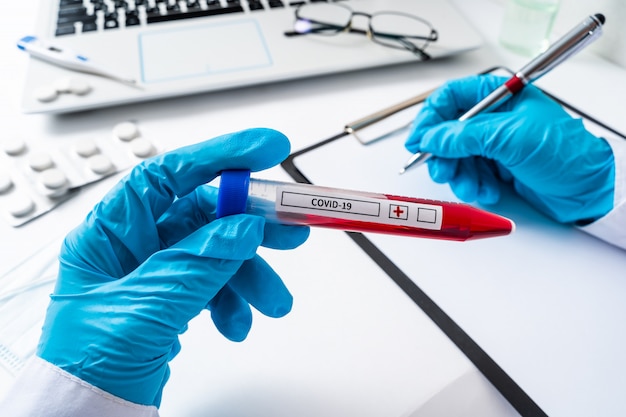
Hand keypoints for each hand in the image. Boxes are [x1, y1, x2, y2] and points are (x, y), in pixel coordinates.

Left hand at [37, 128, 309, 406]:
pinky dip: (234, 300)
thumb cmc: (88, 367)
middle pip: (204, 213)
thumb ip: (198, 261)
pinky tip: (237, 322)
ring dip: (251, 273)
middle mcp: (133, 246)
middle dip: (251, 224)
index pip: (169, 174)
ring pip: (218, 252)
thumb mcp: (146, 306)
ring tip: (273, 301)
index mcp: (111, 232)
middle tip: (291, 229)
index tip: (266, 148)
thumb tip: (242, 226)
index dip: (220, 155)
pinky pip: (214, 283)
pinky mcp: (172, 297)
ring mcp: (155, 272)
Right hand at [405, 74, 614, 223]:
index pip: (450, 98)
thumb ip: (465, 136)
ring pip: (456, 157)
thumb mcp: (510, 137)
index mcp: (499, 97)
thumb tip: (431, 136)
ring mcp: (494, 144)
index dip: (430, 118)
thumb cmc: (564, 152)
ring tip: (473, 186)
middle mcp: (493, 118)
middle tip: (444, 171)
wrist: (587, 188)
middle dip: (443, 154)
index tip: (418, 140)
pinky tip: (489, 190)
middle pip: (447, 131)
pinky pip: (469, 175)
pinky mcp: (496, 167)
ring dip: (459, 175)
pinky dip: (473, 186)